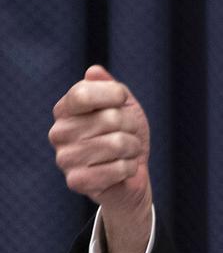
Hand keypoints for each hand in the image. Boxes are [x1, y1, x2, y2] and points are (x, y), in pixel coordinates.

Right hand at [49, 65, 152, 252]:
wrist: (131, 174)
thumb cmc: (125, 134)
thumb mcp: (124, 106)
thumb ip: (111, 87)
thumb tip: (94, 71)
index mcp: (65, 109)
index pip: (83, 93)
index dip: (113, 95)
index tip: (122, 102)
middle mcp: (59, 132)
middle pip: (109, 118)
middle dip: (132, 126)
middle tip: (129, 135)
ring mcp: (65, 158)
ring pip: (117, 144)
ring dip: (133, 148)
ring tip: (126, 153)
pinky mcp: (76, 182)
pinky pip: (116, 169)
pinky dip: (129, 168)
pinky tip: (123, 170)